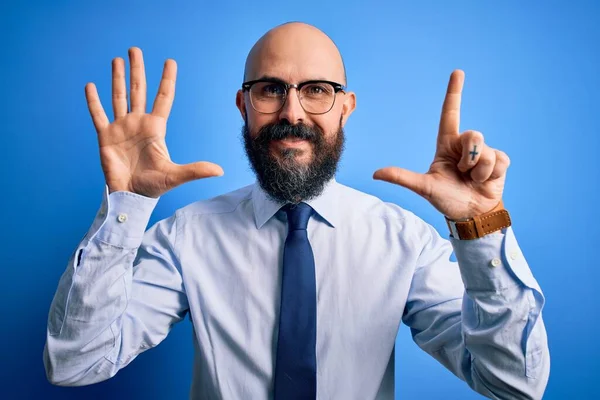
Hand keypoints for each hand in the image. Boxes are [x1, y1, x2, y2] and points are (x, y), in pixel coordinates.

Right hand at [85, 47, 223, 197]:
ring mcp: (121, 128)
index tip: (170, 62)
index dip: (167, 80)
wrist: (131, 197)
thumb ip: (196, 170)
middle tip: (135, 49)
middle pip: (138, 91)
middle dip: (137, 70)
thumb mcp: (176, 176)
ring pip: (119, 97)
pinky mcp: (105, 136)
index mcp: (156, 128)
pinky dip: (94, 101)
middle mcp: (138, 123)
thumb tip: (220, 171)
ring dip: (117, 79)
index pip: (163, 98)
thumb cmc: (154, 186)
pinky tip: (90, 85)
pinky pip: (98, 115)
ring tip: (117, 60)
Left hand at [373, 70, 509, 219]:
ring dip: (480, 170)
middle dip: (469, 158)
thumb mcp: (424, 187)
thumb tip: (376, 173)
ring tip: (474, 180)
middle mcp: (464, 145)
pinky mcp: (499, 162)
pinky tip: (487, 181)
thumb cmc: (446, 199)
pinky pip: (499, 160)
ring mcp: (483, 153)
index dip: (454, 93)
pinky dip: (492, 174)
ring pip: (486, 151)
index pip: (450, 113)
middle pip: (473, 135)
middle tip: (463, 173)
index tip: (457, 72)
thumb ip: (402, 178)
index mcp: (447, 145)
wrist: (471, 214)